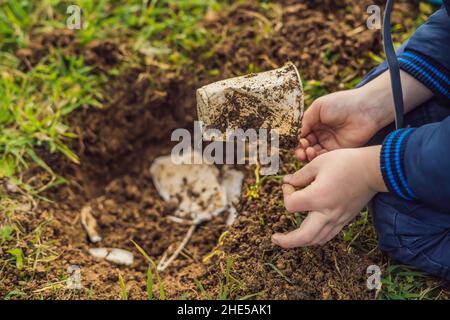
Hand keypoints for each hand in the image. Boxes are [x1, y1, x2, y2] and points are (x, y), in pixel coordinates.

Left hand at [272, 146, 386, 247]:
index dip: (286, 194)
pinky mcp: (345, 220)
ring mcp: (338, 219)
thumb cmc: (346, 162)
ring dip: (300, 241)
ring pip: (316, 240)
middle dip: (286, 241)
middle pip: (303, 236)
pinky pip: (327, 235)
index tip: (289, 184)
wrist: (374, 169)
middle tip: (274, 238)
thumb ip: (300, 175)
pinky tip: (308, 231)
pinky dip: (315, 237)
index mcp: (318, 198)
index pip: (291, 205)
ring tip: (289, 239)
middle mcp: (327, 213)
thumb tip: (287, 182)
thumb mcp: (318, 163)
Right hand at [297, 70, 432, 161]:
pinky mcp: (339, 151)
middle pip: (305, 146)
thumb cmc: (342, 103)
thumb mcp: (318, 107)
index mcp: (315, 122)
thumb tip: (297, 134)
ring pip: (313, 154)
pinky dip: (317, 158)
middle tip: (300, 151)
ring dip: (307, 154)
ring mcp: (330, 143)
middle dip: (300, 150)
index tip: (295, 141)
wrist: (365, 109)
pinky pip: (324, 158)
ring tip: (308, 151)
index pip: (301, 134)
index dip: (296, 139)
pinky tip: (315, 153)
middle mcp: (321, 133)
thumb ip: (305, 120)